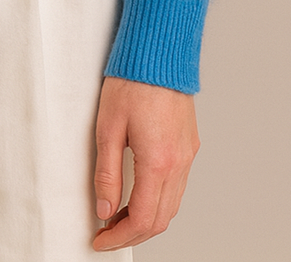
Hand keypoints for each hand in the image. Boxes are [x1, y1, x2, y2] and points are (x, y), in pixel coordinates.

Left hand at [92, 75, 199, 249]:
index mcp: (158, 161)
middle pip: (161, 218)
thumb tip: (104, 208)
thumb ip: (107, 173)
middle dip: (133, 232)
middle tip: (107, 231)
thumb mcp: (108, 127)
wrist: (159, 51)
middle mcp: (179, 163)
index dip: (120, 236)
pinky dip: (160, 199)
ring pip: (172, 204)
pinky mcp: (190, 144)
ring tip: (119, 214)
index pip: (143, 219)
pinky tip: (140, 192)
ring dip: (148, 217)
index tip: (101, 239)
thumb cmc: (132, 80)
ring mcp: (188, 154)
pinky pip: (178, 185)